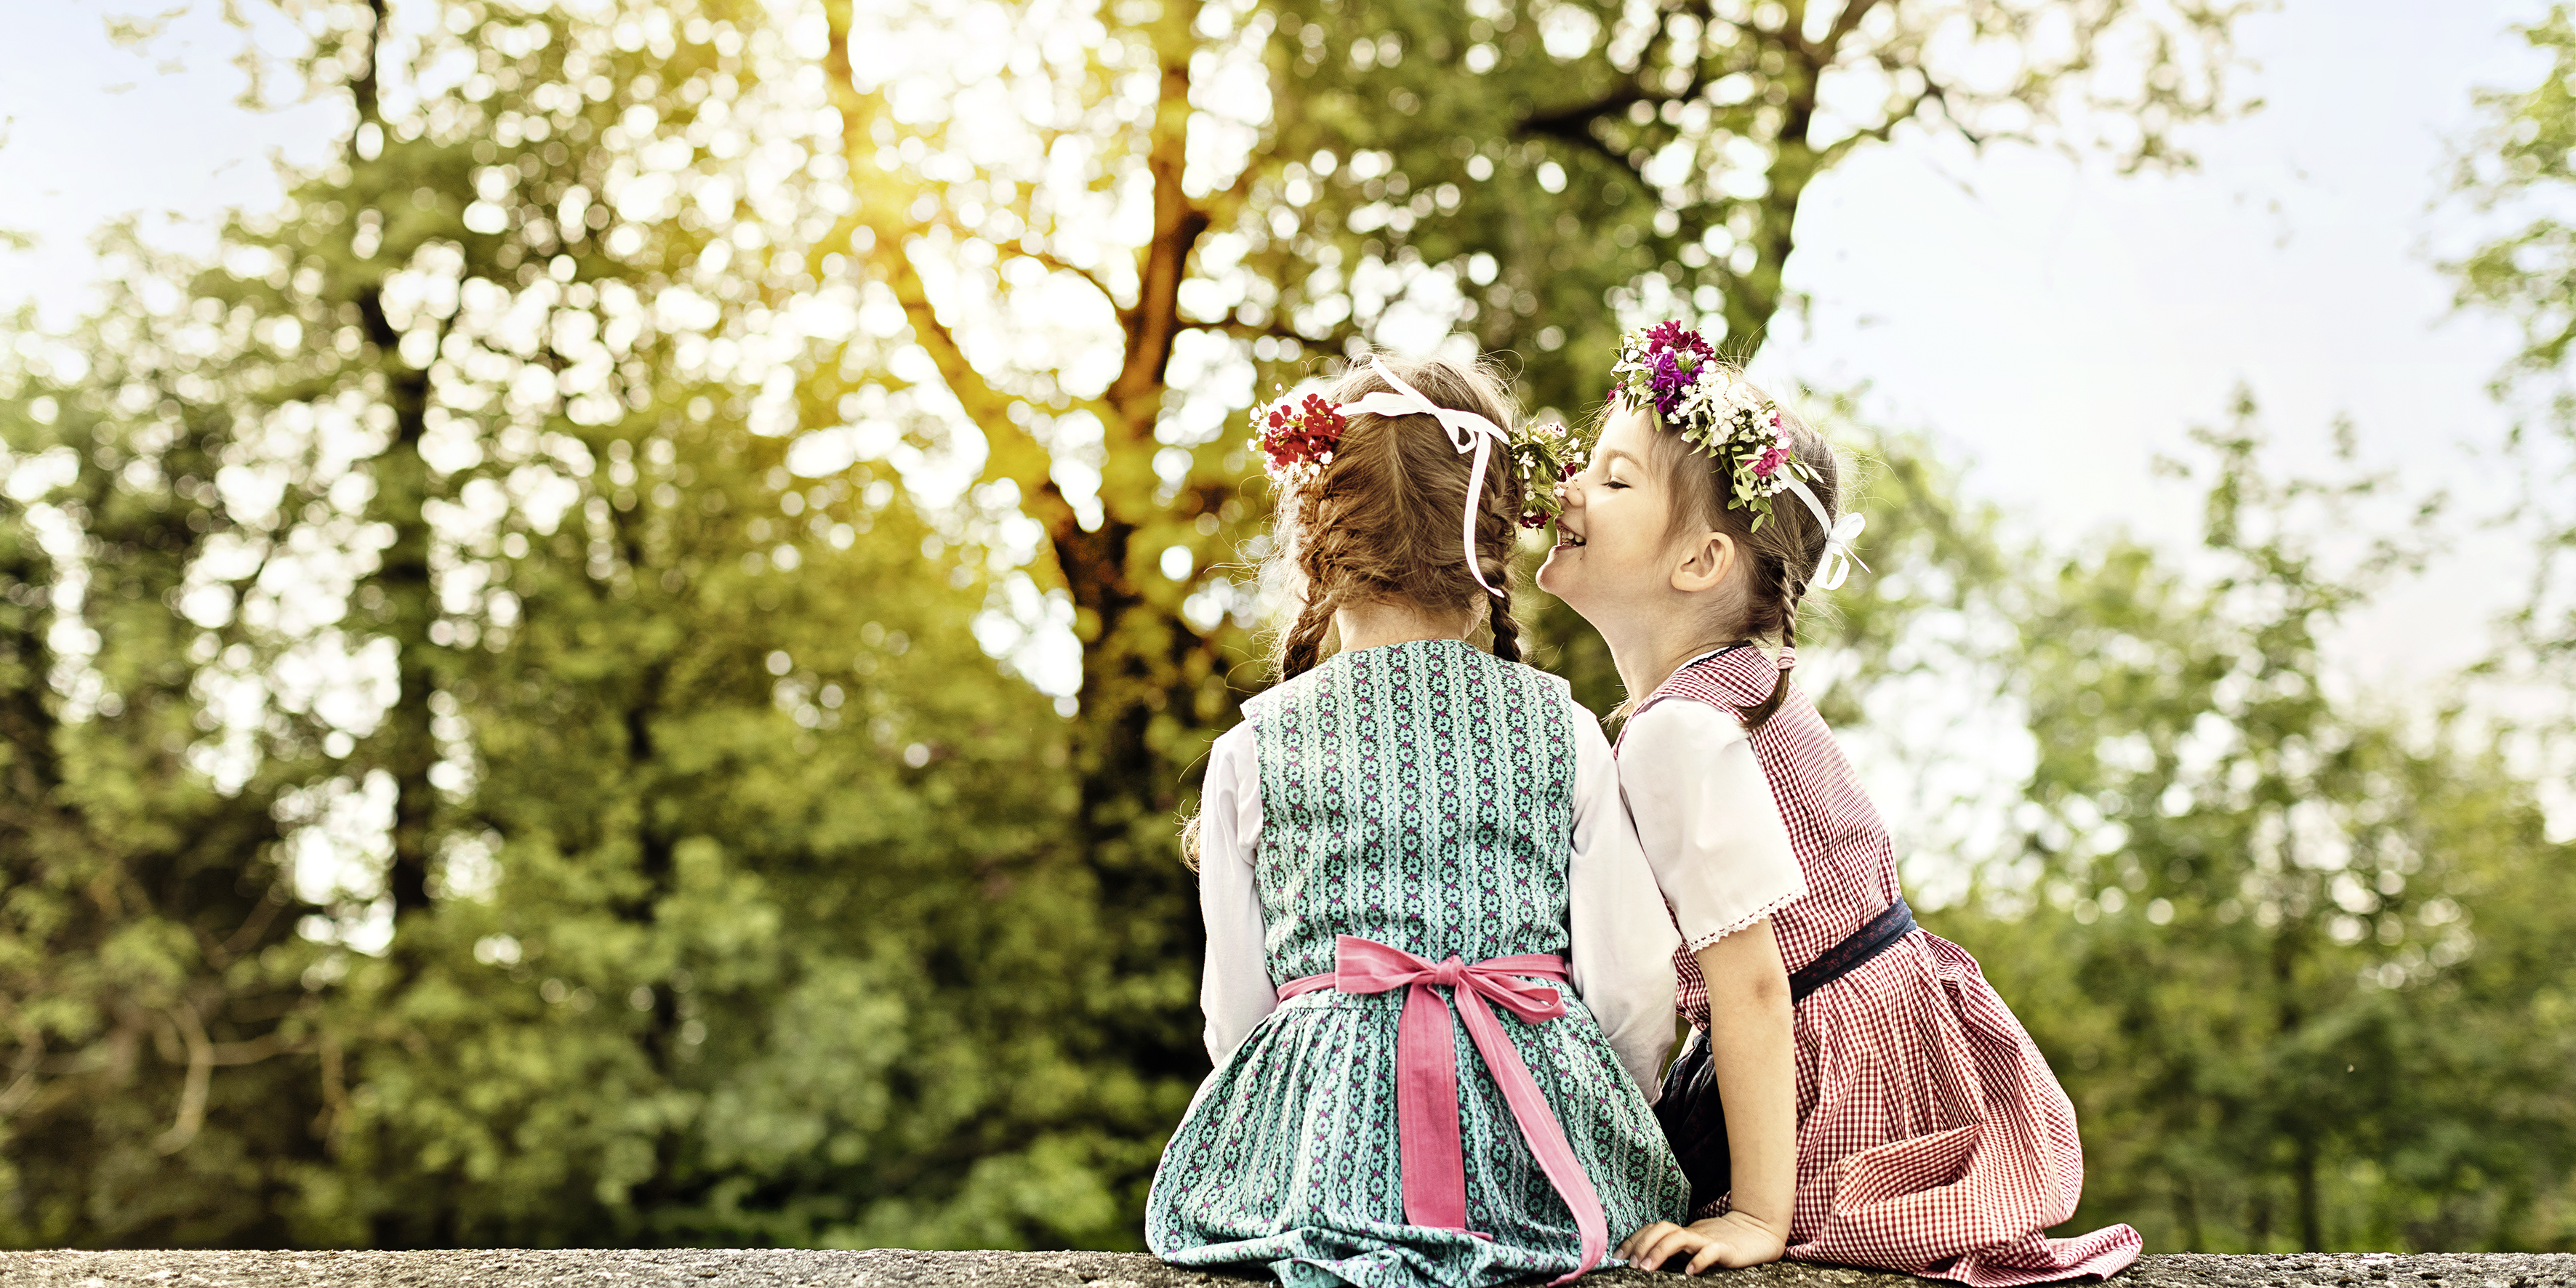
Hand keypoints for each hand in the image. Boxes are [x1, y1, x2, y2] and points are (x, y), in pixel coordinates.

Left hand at [1616, 1212, 1788, 1274]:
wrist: (1757, 1232)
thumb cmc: (1722, 1241)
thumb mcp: (1693, 1245)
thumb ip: (1674, 1248)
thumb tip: (1643, 1258)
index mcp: (1682, 1233)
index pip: (1652, 1230)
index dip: (1633, 1241)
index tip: (1617, 1256)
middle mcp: (1691, 1233)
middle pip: (1662, 1229)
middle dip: (1643, 1245)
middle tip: (1632, 1264)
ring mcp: (1708, 1240)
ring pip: (1680, 1238)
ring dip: (1661, 1250)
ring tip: (1648, 1267)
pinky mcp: (1726, 1250)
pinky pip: (1710, 1252)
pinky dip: (1699, 1260)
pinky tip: (1689, 1272)